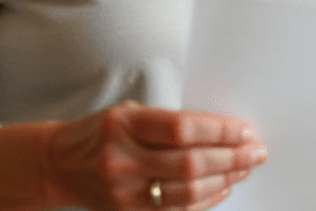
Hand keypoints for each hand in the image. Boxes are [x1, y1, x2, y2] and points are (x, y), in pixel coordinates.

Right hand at [48, 101, 266, 210]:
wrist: (59, 165)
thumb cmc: (100, 133)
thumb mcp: (127, 113)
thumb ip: (167, 123)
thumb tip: (223, 132)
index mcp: (123, 124)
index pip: (181, 128)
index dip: (219, 131)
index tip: (244, 131)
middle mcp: (121, 159)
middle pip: (189, 163)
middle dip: (231, 158)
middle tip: (256, 152)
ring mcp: (124, 192)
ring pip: (187, 193)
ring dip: (224, 180)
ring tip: (244, 169)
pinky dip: (207, 201)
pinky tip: (223, 187)